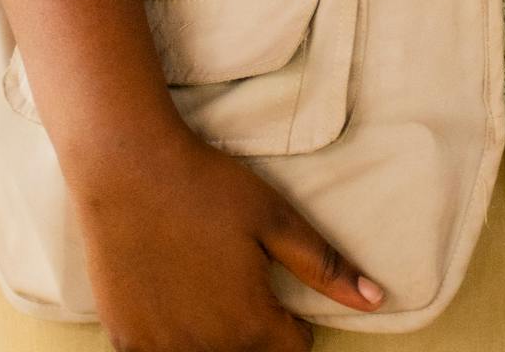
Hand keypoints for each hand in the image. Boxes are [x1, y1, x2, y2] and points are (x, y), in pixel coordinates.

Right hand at [71, 118, 383, 349]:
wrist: (127, 169)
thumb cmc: (206, 187)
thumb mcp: (275, 217)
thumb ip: (325, 266)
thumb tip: (377, 300)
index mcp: (253, 325)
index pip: (293, 348)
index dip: (292, 319)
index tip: (273, 284)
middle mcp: (209, 351)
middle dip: (251, 326)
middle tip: (233, 276)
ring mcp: (163, 351)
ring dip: (212, 334)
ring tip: (202, 283)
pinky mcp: (127, 342)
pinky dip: (170, 336)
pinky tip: (168, 294)